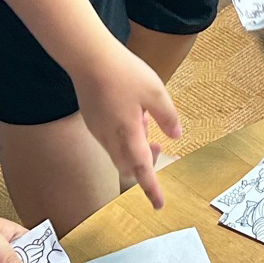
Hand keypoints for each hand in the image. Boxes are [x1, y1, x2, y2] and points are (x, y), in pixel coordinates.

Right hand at [73, 41, 182, 209]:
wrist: (88, 57)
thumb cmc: (124, 72)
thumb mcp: (156, 92)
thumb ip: (168, 117)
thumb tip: (175, 135)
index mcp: (128, 133)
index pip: (142, 169)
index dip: (151, 188)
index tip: (158, 204)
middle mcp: (109, 137)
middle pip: (128, 166)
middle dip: (144, 165)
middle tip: (158, 146)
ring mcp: (98, 129)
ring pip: (118, 153)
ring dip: (134, 148)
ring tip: (144, 119)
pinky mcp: (92, 120)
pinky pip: (110, 139)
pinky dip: (123, 136)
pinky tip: (130, 112)